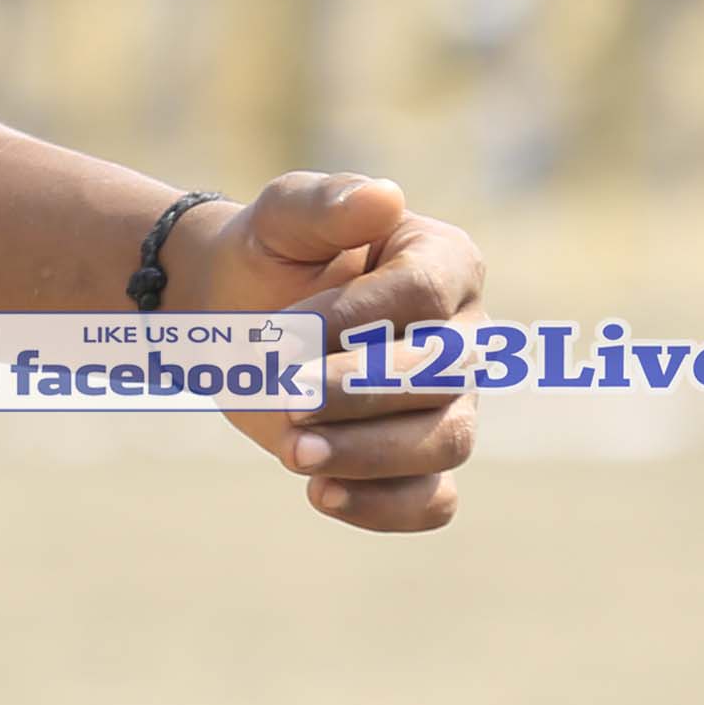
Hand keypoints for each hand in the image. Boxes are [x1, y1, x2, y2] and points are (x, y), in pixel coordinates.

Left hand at [163, 170, 482, 531]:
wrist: (239, 319)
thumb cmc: (270, 256)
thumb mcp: (282, 217)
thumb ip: (326, 203)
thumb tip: (383, 197)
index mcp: (445, 262)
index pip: (423, 297)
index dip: (355, 320)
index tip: (282, 333)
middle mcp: (465, 336)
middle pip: (441, 375)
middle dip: (357, 392)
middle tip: (282, 397)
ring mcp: (451, 403)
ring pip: (445, 440)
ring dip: (368, 453)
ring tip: (292, 452)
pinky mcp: (420, 461)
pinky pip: (432, 499)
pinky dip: (386, 507)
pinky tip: (321, 495)